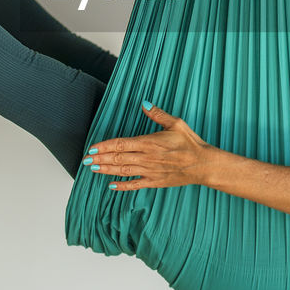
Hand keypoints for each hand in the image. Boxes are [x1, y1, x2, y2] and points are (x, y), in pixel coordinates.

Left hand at [83, 102, 213, 191]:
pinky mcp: (155, 181)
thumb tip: (144, 103)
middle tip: (86, 159)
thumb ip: (158, 114)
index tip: (93, 147)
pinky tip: (112, 186)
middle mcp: (147, 158)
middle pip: (118, 158)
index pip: (121, 144)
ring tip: (93, 169)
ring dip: (106, 170)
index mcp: (150, 142)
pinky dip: (122, 186)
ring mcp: (150, 171)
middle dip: (100, 159)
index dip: (105, 146)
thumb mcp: (176, 123)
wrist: (203, 164)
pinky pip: (135, 185)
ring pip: (123, 171)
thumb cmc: (190, 143)